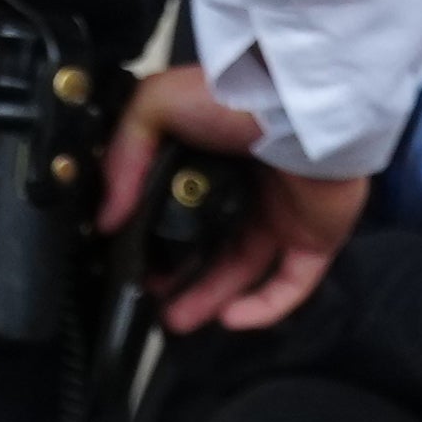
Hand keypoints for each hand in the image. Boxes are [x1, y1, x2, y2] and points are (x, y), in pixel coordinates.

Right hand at [105, 65, 362, 333]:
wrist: (295, 108)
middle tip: (150, 298)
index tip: (131, 259)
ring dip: (209, 299)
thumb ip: (124, 157)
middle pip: (210, 246)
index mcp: (215, 157)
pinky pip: (289, 286)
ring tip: (174, 322)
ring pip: (243, 271)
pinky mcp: (314, 238)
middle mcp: (248, 189)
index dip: (156, 236)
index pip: (182, 205)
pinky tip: (228, 319)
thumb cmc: (229, 99)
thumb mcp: (156, 105)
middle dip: (179, 278)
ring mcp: (284, 216)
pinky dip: (261, 309)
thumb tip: (107, 219)